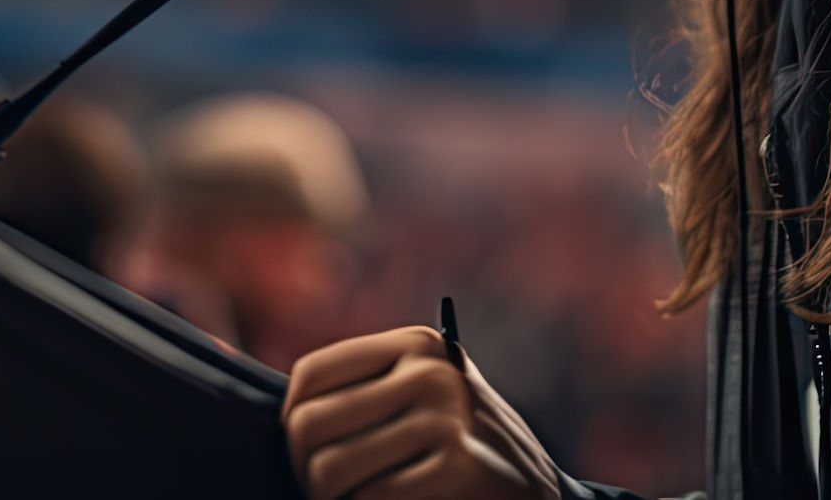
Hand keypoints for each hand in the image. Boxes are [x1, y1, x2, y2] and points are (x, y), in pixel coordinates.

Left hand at [283, 325, 559, 498]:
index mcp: (416, 346)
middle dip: (307, 471)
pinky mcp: (459, 469)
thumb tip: (287, 415)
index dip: (293, 421)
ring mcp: (445, 420)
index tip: (310, 450)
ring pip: (329, 471)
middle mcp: (430, 373)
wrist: (543, 498)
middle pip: (308, 426)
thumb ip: (371, 392)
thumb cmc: (466, 451)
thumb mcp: (428, 399)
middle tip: (328, 490)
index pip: (311, 376)